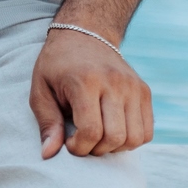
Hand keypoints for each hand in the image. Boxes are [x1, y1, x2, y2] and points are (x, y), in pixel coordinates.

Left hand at [29, 24, 152, 158]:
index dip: (78, 147)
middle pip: (115, 137)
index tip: (69, 142)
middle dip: (96, 149)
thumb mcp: (40, 90)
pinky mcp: (144, 90)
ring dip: (115, 147)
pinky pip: (147, 131)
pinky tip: (114, 130)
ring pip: (135, 138)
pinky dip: (132, 139)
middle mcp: (114, 82)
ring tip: (99, 136)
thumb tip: (49, 154)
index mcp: (86, 80)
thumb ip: (46, 122)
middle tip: (83, 139)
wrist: (86, 32)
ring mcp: (133, 86)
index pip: (91, 131)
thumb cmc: (57, 65)